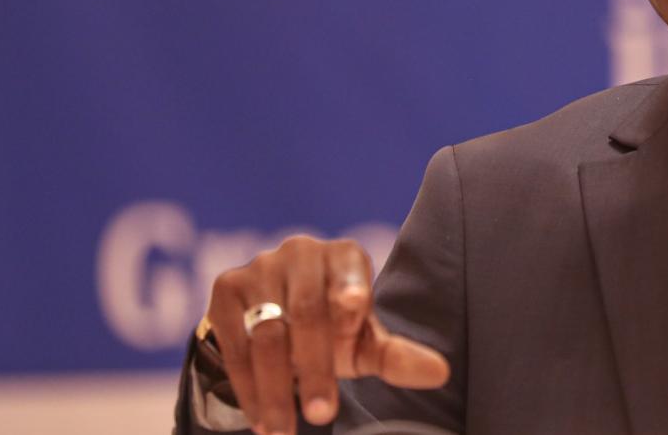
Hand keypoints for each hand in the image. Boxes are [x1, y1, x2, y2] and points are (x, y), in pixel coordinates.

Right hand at [204, 235, 449, 434]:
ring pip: (267, 333)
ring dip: (276, 387)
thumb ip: (398, 356)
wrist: (274, 320)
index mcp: (345, 257)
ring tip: (285, 430)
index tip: (353, 311)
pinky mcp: (226, 288)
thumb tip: (441, 373)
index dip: (351, 290)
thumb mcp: (364, 342)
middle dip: (315, 368)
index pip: (349, 273)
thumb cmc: (333, 330)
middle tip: (324, 414)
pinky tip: (260, 417)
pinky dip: (247, 385)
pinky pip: (235, 343)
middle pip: (307, 312)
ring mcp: (260, 267)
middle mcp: (302, 251)